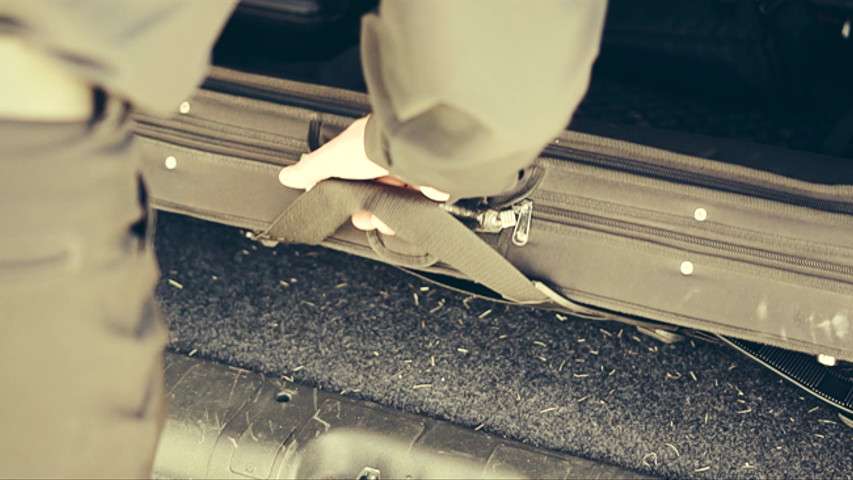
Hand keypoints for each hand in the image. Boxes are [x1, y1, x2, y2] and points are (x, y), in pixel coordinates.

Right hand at [278, 116, 448, 234]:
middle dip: (363, 209)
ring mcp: (411, 174)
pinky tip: (396, 217)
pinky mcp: (428, 188)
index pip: (354, 176)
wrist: (410, 152)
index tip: (341, 205)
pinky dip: (402, 218)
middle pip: (373, 194)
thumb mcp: (332, 157)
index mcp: (368, 149)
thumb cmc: (374, 146)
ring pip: (392, 205)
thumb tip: (287, 175)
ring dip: (382, 216)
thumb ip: (311, 169)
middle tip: (360, 214)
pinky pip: (413, 210)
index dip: (346, 195)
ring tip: (379, 217)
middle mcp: (391, 159)